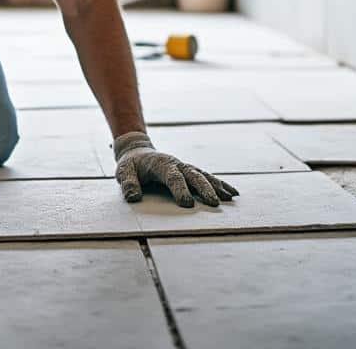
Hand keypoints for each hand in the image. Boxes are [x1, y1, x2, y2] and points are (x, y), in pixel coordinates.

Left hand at [112, 131, 238, 207]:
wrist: (138, 151)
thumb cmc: (131, 165)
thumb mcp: (124, 172)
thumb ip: (128, 184)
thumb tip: (133, 197)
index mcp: (161, 164)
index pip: (173, 177)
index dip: (180, 190)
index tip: (187, 204)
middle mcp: (177, 164)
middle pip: (194, 176)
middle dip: (205, 189)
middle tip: (214, 203)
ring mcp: (185, 167)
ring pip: (204, 176)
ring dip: (217, 186)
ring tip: (229, 198)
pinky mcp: (190, 172)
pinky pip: (207, 177)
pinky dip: (220, 184)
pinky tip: (231, 193)